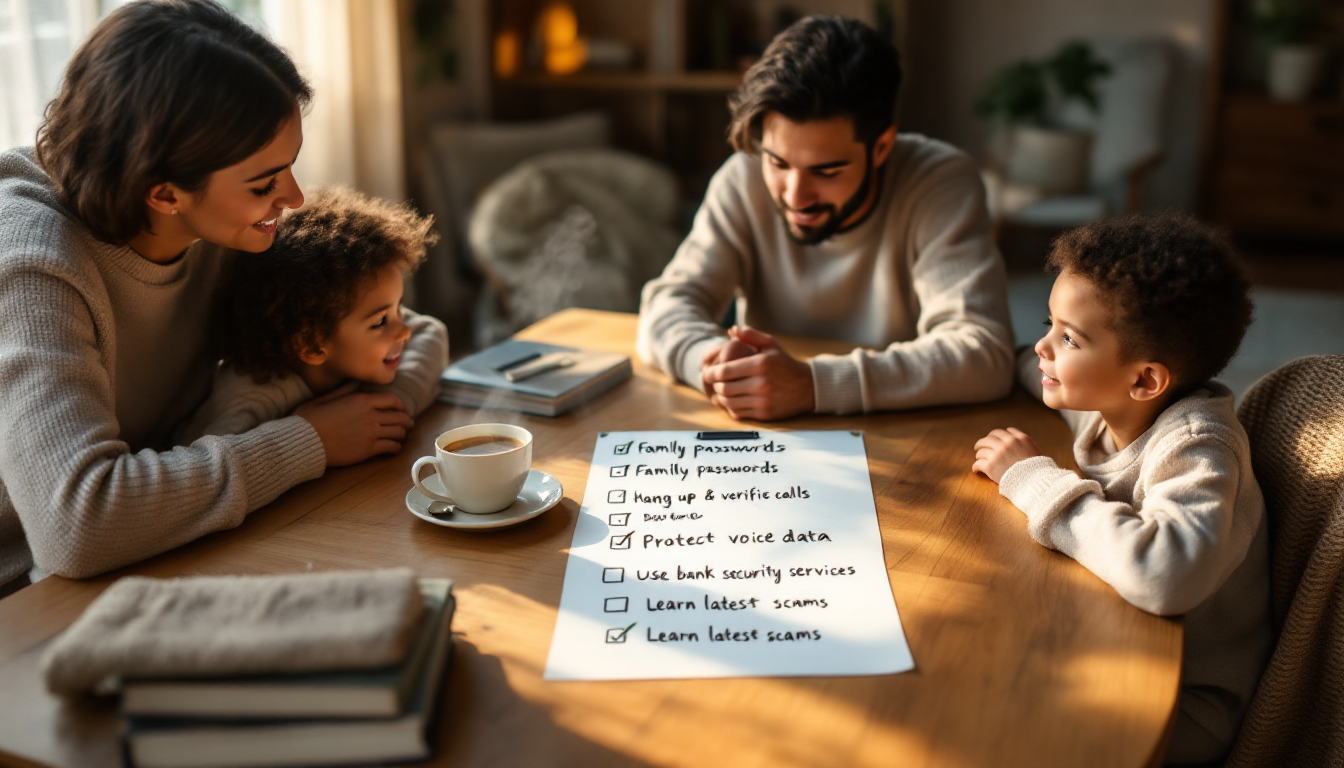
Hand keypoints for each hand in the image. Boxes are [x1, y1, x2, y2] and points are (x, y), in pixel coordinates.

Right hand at [295, 383, 413, 466]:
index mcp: (361, 399)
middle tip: (408, 424)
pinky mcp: (368, 449)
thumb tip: (356, 382)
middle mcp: (370, 415)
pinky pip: (391, 447)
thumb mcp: (325, 398)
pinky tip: (394, 448)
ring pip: (398, 432)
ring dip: (402, 434)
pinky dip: (396, 448)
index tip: (402, 409)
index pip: (392, 400)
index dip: (400, 405)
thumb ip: (345, 390)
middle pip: (399, 417)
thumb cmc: (310, 419)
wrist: (304, 440)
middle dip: (406, 420)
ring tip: (401, 436)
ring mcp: (371, 432)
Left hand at [701, 325, 814, 420]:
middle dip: (715, 385)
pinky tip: (734, 400)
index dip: (711, 373)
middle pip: (724, 388)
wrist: (807, 387)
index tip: (708, 372)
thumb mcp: (771, 344)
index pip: (724, 371)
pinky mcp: (765, 414)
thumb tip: (731, 329)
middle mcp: (761, 383)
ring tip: (723, 390)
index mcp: (760, 364)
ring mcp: (763, 401)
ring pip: (729, 402)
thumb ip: (750, 335)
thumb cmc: (785, 363)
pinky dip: (731, 407)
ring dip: (722, 397)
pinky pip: (738, 413)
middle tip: (715, 382)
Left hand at [972, 428, 1041, 483]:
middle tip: (978, 447)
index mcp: (1017, 438)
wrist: (1035, 481)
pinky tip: (976, 470)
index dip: (992, 436)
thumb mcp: (1033, 448)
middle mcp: (1007, 443)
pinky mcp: (990, 466)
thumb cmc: (1037, 468)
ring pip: (981, 451)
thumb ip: (1021, 439)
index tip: (990, 440)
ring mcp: (997, 454)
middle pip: (987, 439)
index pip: (998, 433)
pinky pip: (978, 464)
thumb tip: (1009, 430)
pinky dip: (976, 467)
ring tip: (979, 458)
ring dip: (979, 455)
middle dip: (982, 443)